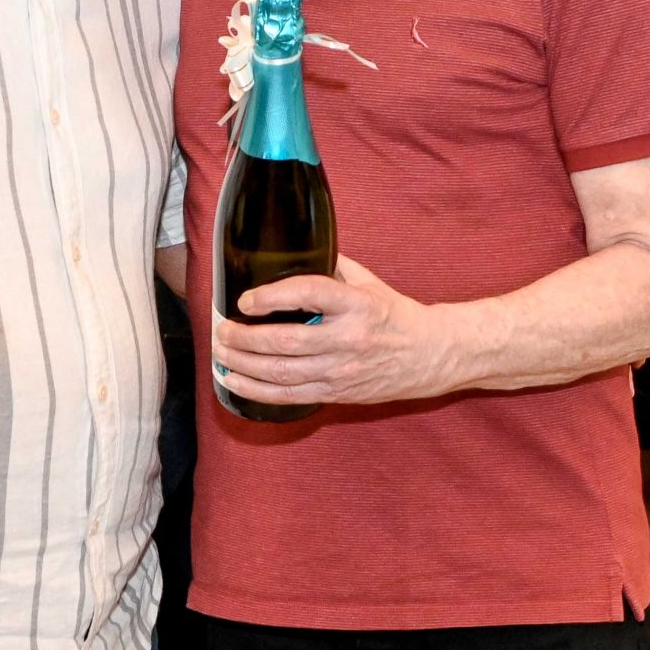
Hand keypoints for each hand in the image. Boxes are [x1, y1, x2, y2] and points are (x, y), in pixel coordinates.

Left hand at [213, 254, 458, 407]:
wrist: (428, 356)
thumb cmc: (393, 314)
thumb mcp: (367, 283)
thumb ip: (330, 267)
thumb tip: (290, 252)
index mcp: (356, 304)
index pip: (309, 294)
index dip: (272, 296)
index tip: (246, 299)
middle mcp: (347, 339)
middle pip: (286, 341)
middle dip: (244, 338)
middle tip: (221, 330)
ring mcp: (341, 371)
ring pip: (281, 373)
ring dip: (243, 365)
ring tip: (221, 353)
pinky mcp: (336, 393)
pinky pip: (288, 397)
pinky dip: (255, 391)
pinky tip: (234, 381)